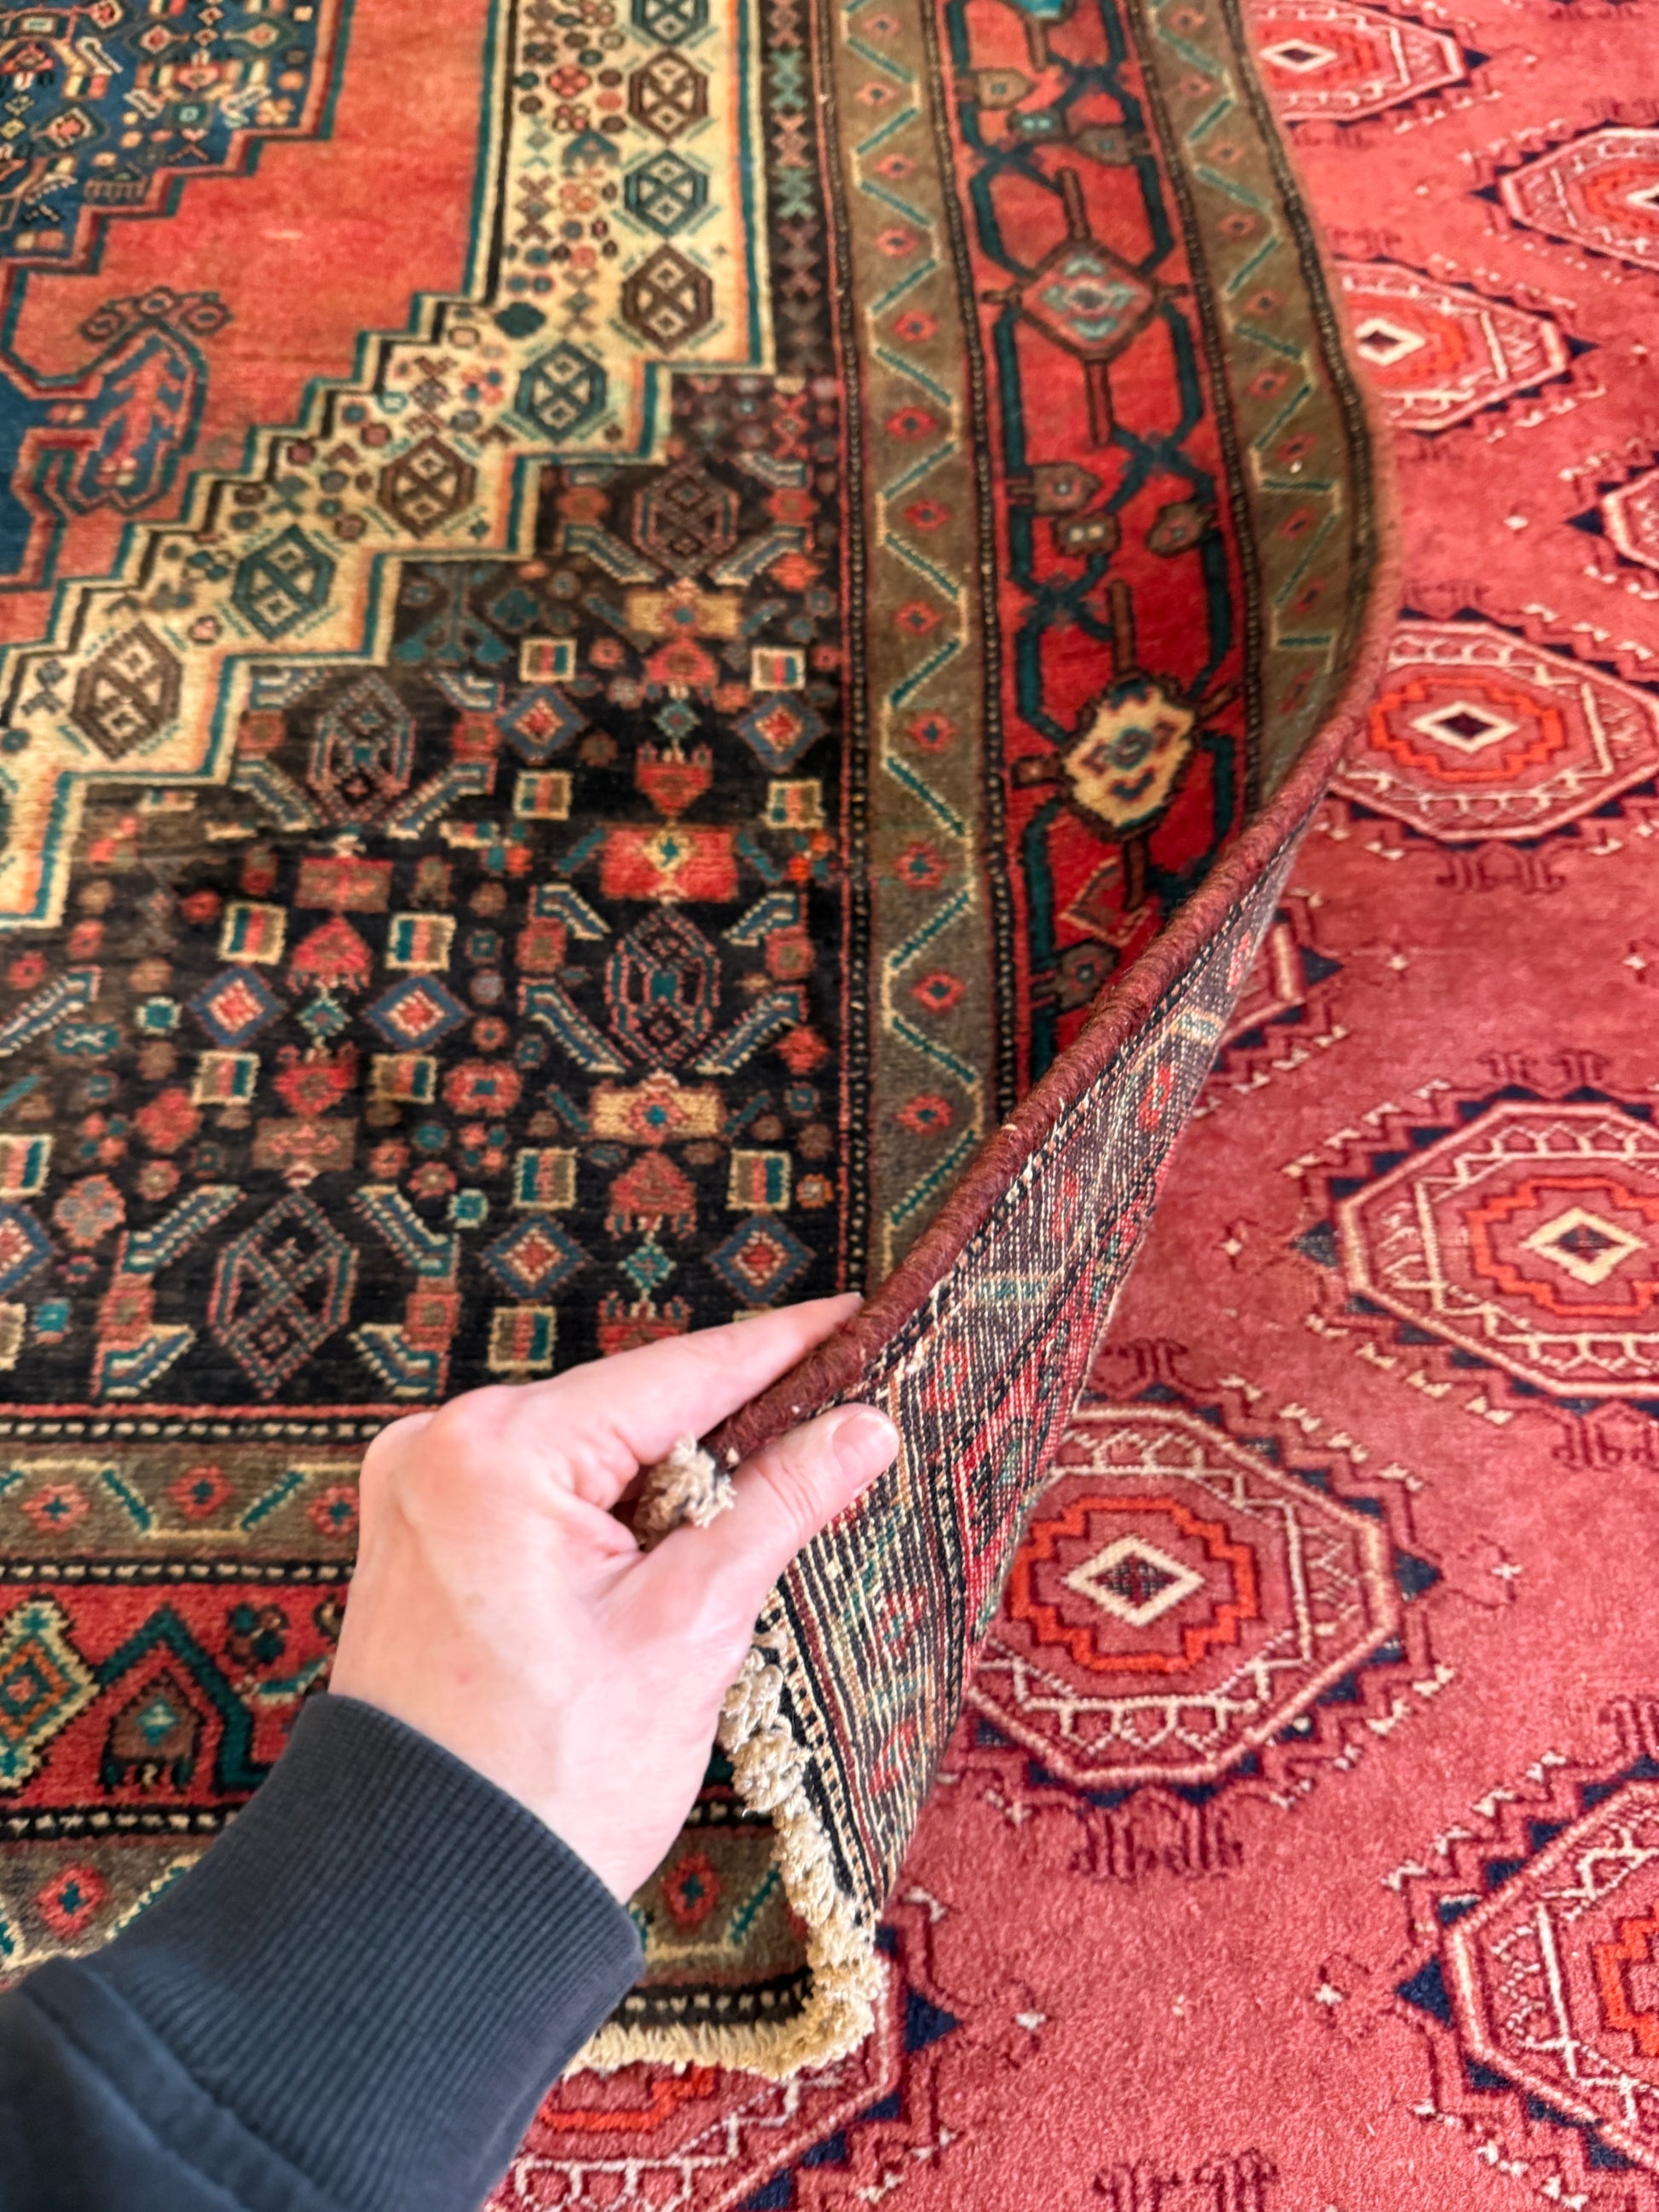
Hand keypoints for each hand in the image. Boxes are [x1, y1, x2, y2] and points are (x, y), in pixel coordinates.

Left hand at [329, 1296, 898, 1898]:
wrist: (431, 1903)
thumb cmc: (553, 1780)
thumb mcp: (689, 1627)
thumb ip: (778, 1504)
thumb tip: (864, 1427)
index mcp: (498, 1452)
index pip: (675, 1374)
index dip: (778, 1350)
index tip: (852, 1317)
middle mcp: (438, 1446)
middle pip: (627, 1407)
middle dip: (729, 1419)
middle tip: (838, 1414)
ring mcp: (416, 1491)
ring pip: (587, 1449)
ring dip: (671, 1472)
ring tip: (774, 1488)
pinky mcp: (417, 1538)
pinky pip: (539, 1490)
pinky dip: (611, 1508)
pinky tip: (674, 1540)